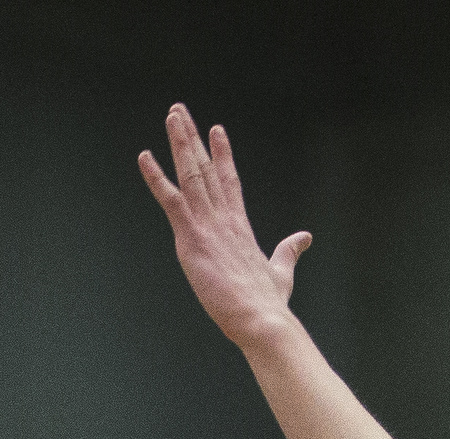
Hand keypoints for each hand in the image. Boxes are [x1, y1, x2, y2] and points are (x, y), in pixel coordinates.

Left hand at [137, 104, 310, 348]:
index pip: (229, 180)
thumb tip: (305, 237)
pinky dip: (156, 178)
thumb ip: (289, 251)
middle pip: (206, 168)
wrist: (260, 316)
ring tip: (172, 116)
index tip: (216, 130)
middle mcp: (223, 217)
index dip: (222, 155)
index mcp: (240, 225)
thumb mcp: (281, 271)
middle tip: (180, 111)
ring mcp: (207, 224)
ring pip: (191, 174)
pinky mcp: (192, 237)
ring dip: (179, 143)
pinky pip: (171, 200)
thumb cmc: (268, 302)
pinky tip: (145, 157)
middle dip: (192, 138)